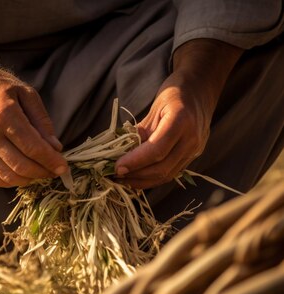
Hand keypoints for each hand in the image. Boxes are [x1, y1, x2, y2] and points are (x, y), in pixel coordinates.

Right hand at [0, 45, 67, 186]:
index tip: (63, 167)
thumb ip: (41, 120)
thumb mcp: (24, 92)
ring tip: (40, 173)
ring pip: (8, 176)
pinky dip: (10, 182)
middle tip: (54, 171)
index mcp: (4, 114)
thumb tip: (55, 147)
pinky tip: (22, 176)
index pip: (33, 147)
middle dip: (43, 172)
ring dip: (29, 179)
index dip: (51, 160)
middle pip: (21, 165)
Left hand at [115, 39, 242, 188]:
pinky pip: (171, 173)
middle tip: (114, 175)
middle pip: (162, 168)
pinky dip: (152, 178)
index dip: (135, 162)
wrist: (200, 91)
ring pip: (167, 175)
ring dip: (142, 181)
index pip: (156, 150)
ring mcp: (195, 150)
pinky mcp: (193, 157)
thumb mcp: (153, 108)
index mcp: (181, 121)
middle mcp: (192, 139)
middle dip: (136, 175)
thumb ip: (139, 132)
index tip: (116, 167)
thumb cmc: (174, 94)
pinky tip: (136, 177)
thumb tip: (119, 154)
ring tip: (122, 180)